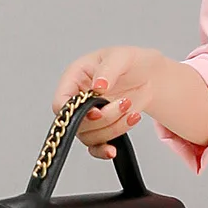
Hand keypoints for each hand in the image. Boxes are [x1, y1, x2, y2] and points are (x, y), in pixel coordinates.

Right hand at [52, 46, 163, 160]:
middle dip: (104, 118)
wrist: (147, 74)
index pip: (61, 103)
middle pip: (77, 124)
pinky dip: (104, 150)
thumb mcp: (120, 57)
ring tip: (131, 110)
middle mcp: (77, 100)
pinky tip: (114, 148)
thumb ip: (108, 70)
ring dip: (113, 128)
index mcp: (74, 79)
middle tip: (125, 103)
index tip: (96, 111)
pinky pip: (95, 147)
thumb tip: (98, 86)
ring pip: (89, 137)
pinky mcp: (102, 128)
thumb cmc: (129, 62)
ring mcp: (89, 116)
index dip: (74, 113)